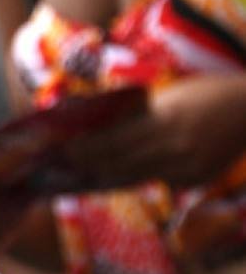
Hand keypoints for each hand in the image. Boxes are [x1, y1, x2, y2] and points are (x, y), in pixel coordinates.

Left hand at [62, 76, 245, 191]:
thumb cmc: (206, 93)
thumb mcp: (169, 97)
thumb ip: (139, 114)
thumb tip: (102, 125)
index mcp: (164, 123)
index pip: (114, 141)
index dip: (87, 148)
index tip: (66, 150)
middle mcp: (176, 149)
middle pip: (122, 163)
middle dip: (93, 164)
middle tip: (70, 164)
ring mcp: (189, 168)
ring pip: (139, 176)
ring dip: (113, 173)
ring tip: (91, 171)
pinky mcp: (198, 179)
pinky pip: (163, 179)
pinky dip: (147, 173)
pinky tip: (130, 170)